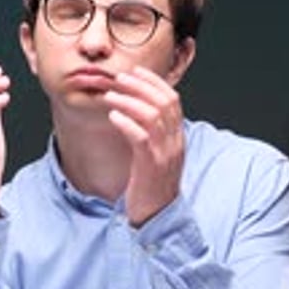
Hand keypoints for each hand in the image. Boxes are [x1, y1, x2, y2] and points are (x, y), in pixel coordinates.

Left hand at [104, 65, 183, 225]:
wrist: (157, 217)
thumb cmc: (151, 185)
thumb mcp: (156, 155)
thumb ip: (151, 134)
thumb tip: (134, 110)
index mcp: (177, 138)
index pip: (173, 100)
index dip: (154, 82)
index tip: (136, 72)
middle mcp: (175, 143)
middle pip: (164, 103)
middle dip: (140, 86)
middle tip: (119, 78)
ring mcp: (165, 154)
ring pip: (152, 116)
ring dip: (129, 101)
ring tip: (111, 96)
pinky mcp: (151, 166)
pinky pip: (141, 138)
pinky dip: (126, 123)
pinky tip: (113, 117)